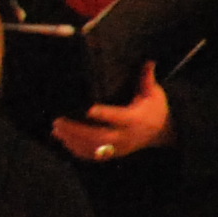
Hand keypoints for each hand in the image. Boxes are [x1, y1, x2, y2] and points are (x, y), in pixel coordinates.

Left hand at [54, 66, 171, 164]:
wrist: (162, 132)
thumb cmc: (155, 108)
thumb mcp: (153, 93)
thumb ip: (146, 79)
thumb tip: (148, 61)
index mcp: (135, 119)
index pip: (119, 117)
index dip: (105, 114)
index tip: (88, 110)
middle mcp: (125, 136)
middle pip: (99, 137)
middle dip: (77, 131)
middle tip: (58, 121)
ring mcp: (118, 148)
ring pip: (93, 148)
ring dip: (72, 140)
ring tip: (55, 129)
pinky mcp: (113, 154)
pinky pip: (93, 155)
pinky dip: (76, 149)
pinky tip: (62, 139)